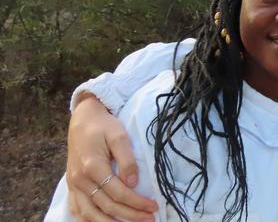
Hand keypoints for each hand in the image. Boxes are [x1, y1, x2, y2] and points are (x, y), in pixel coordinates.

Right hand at [66, 95, 157, 220]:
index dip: (137, 203)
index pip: (119, 193)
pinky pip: (76, 209)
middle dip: (130, 216)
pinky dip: (88, 220)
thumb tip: (133, 182)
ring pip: (89, 214)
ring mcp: (74, 184)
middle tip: (150, 220)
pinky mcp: (71, 184)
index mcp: (93, 167)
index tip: (154, 207)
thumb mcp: (119, 135)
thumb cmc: (103, 125)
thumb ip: (127, 160)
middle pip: (107, 206)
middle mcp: (80, 179)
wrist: (83, 118)